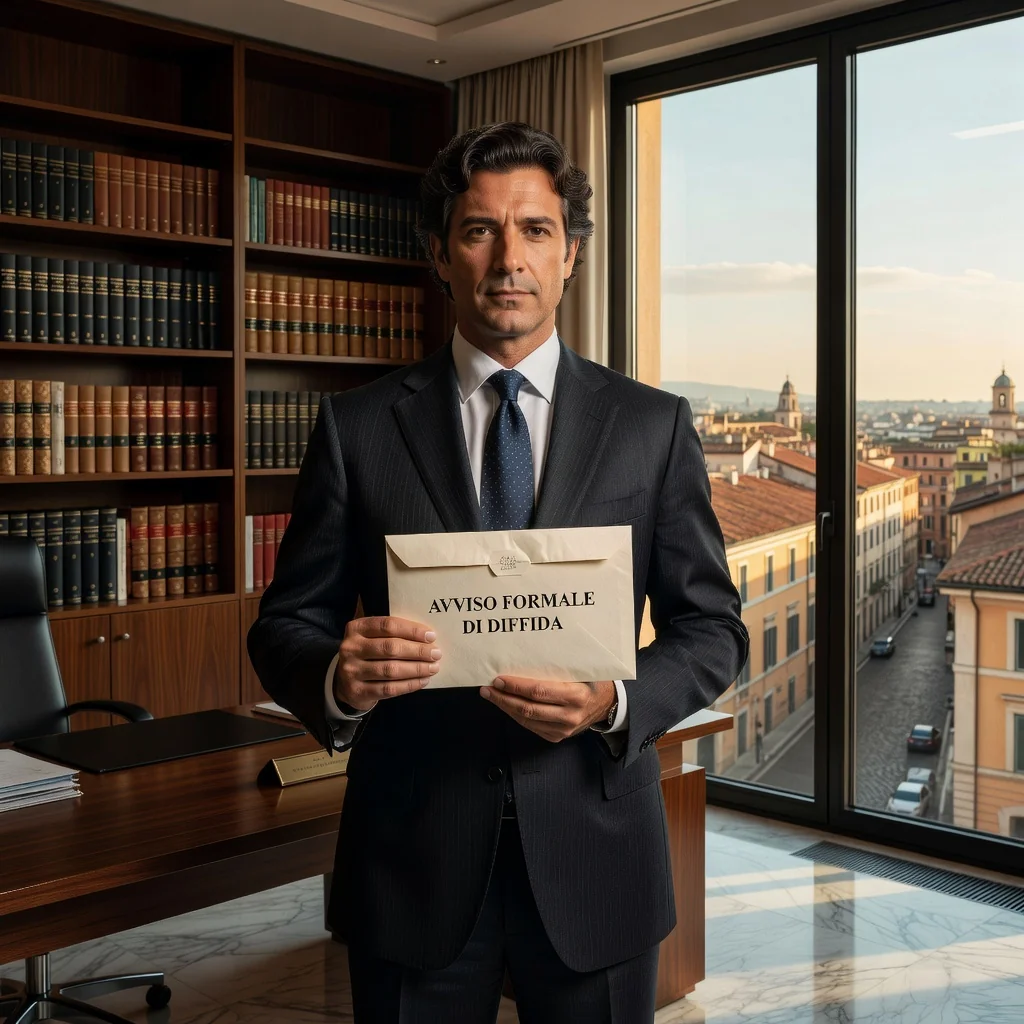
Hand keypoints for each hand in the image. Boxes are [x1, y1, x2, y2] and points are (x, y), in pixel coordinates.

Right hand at [334, 616, 441, 711]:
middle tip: (436, 654)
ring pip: (391, 670)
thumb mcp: (373, 637)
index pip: (388, 625)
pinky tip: (423, 681)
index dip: (412, 630)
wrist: (344, 682)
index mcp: (356, 628)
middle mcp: (351, 648)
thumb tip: (427, 638)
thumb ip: (393, 634)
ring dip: (417, 669)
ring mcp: (351, 670)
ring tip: (433, 668)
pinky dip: (409, 685)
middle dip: (417, 651)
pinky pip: (389, 688)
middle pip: (390, 648)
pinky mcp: (357, 691)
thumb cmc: (367, 654)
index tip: (431, 636)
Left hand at [481, 676, 614, 742]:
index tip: (499, 679)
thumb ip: (557, 666)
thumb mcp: (580, 670)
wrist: (607, 704)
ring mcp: (563, 729)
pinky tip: (505, 705)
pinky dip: (515, 715)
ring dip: (505, 707)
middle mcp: (569, 715)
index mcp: (576, 695)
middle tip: (488, 688)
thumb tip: (523, 656)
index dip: (516, 686)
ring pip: (526, 719)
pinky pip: (530, 726)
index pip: (539, 691)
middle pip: (528, 708)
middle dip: (504, 698)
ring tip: (491, 695)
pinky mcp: (556, 737)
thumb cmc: (590, 681)